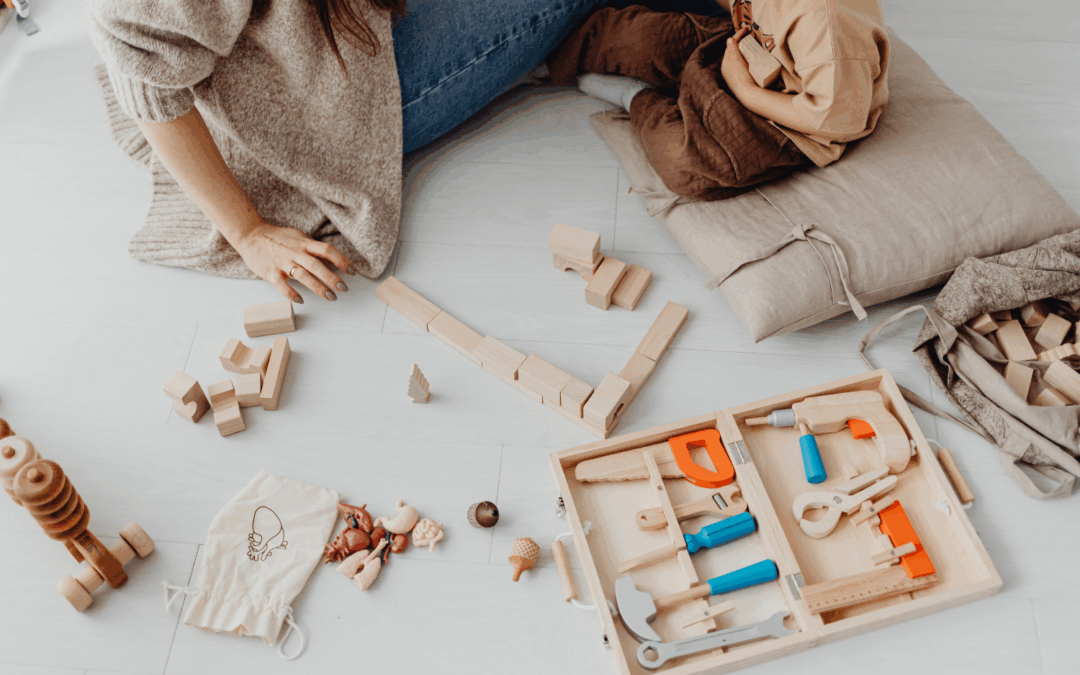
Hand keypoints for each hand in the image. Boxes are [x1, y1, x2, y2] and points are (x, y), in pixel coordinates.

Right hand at [233, 221, 352, 302]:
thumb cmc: (278, 238)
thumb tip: (331, 260)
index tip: (352, 271)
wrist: (251, 235)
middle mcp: (295, 252)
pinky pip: (281, 285)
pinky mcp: (270, 272)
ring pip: (303, 276)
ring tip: (331, 297)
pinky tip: (301, 300)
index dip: (341, 260)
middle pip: (317, 265)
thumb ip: (313, 248)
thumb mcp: (298, 237)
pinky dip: (291, 294)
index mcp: (304, 243)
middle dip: (332, 278)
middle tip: (344, 288)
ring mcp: (282, 262)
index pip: (327, 250)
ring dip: (318, 287)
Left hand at [721, 28, 756, 100]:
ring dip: (742, 50)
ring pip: (737, 58)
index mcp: (725, 64)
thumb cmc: (741, 77)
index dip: (737, 36)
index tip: (746, 29)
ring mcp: (733, 75)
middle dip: (739, 42)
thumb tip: (730, 39)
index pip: (730, 45)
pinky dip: (745, 58)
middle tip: (748, 36)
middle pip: (733, 52)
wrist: (747, 95)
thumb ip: (733, 50)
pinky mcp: (740, 79)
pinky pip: (741, 65)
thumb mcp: (736, 62)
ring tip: (750, 46)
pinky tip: (751, 59)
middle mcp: (727, 69)